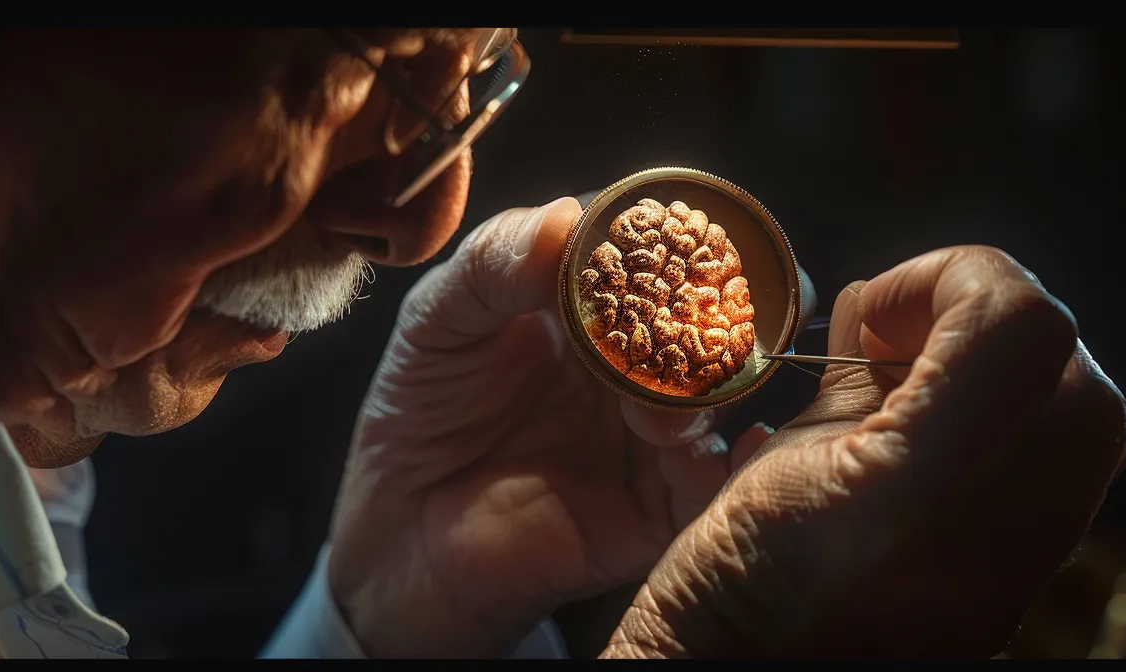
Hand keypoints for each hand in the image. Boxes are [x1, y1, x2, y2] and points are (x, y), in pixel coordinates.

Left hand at [326, 198, 735, 656]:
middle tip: (683, 318)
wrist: (401, 525)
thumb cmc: (421, 406)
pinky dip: (720, 464)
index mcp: (597, 294)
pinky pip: (715, 482)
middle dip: (717, 308)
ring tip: (653, 409)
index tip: (664, 238)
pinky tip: (684, 452)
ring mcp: (657, 427)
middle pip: (718, 312)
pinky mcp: (661, 504)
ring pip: (724, 392)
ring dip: (705, 389)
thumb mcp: (438, 319)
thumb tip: (566, 217)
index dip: (674, 233)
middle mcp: (641, 353)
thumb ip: (494, 264)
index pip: (662, 243)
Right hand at [603, 245, 1125, 657]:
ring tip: (907, 392)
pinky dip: (1006, 426)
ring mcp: (1022, 569)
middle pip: (1072, 362)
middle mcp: (998, 534)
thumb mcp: (772, 466)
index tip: (872, 309)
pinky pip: (1061, 470)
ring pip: (1083, 416)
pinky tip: (923, 442)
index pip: (1023, 323)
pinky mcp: (1019, 586)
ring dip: (1001, 371)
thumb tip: (880, 307)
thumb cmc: (729, 598)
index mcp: (922, 490)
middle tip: (892, 341)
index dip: (950, 276)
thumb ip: (846, 379)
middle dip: (985, 318)